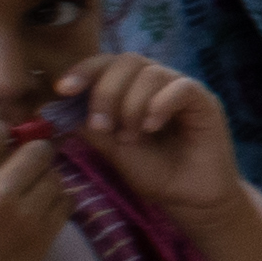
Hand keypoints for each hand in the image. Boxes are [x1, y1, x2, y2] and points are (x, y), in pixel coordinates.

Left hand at [45, 53, 246, 235]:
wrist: (189, 199)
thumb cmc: (153, 174)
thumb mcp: (112, 150)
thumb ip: (91, 126)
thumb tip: (55, 107)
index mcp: (134, 89)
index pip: (108, 64)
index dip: (84, 70)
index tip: (63, 90)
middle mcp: (159, 83)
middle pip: (128, 61)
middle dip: (106, 92)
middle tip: (102, 126)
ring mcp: (182, 90)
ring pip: (151, 73)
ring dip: (132, 105)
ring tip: (132, 137)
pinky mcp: (206, 102)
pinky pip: (182, 87)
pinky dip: (161, 104)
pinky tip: (152, 127)